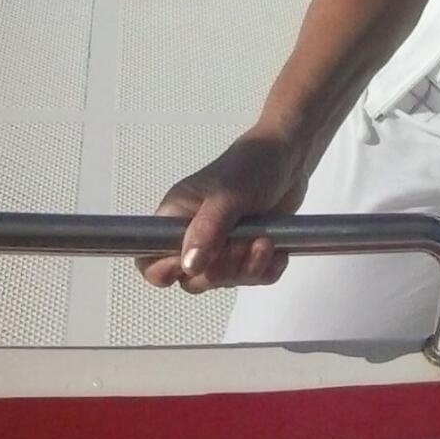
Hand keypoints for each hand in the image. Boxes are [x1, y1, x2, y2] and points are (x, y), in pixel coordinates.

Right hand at [136, 130, 309, 292]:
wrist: (290, 157)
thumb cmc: (252, 165)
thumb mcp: (229, 195)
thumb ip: (208, 230)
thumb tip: (189, 266)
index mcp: (177, 217)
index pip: (149, 258)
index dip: (163, 271)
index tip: (195, 265)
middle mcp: (195, 236)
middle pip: (192, 279)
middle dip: (222, 269)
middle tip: (245, 244)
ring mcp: (222, 246)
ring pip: (224, 280)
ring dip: (248, 268)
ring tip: (265, 241)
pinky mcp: (248, 251)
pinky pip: (253, 278)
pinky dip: (267, 270)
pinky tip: (277, 250)